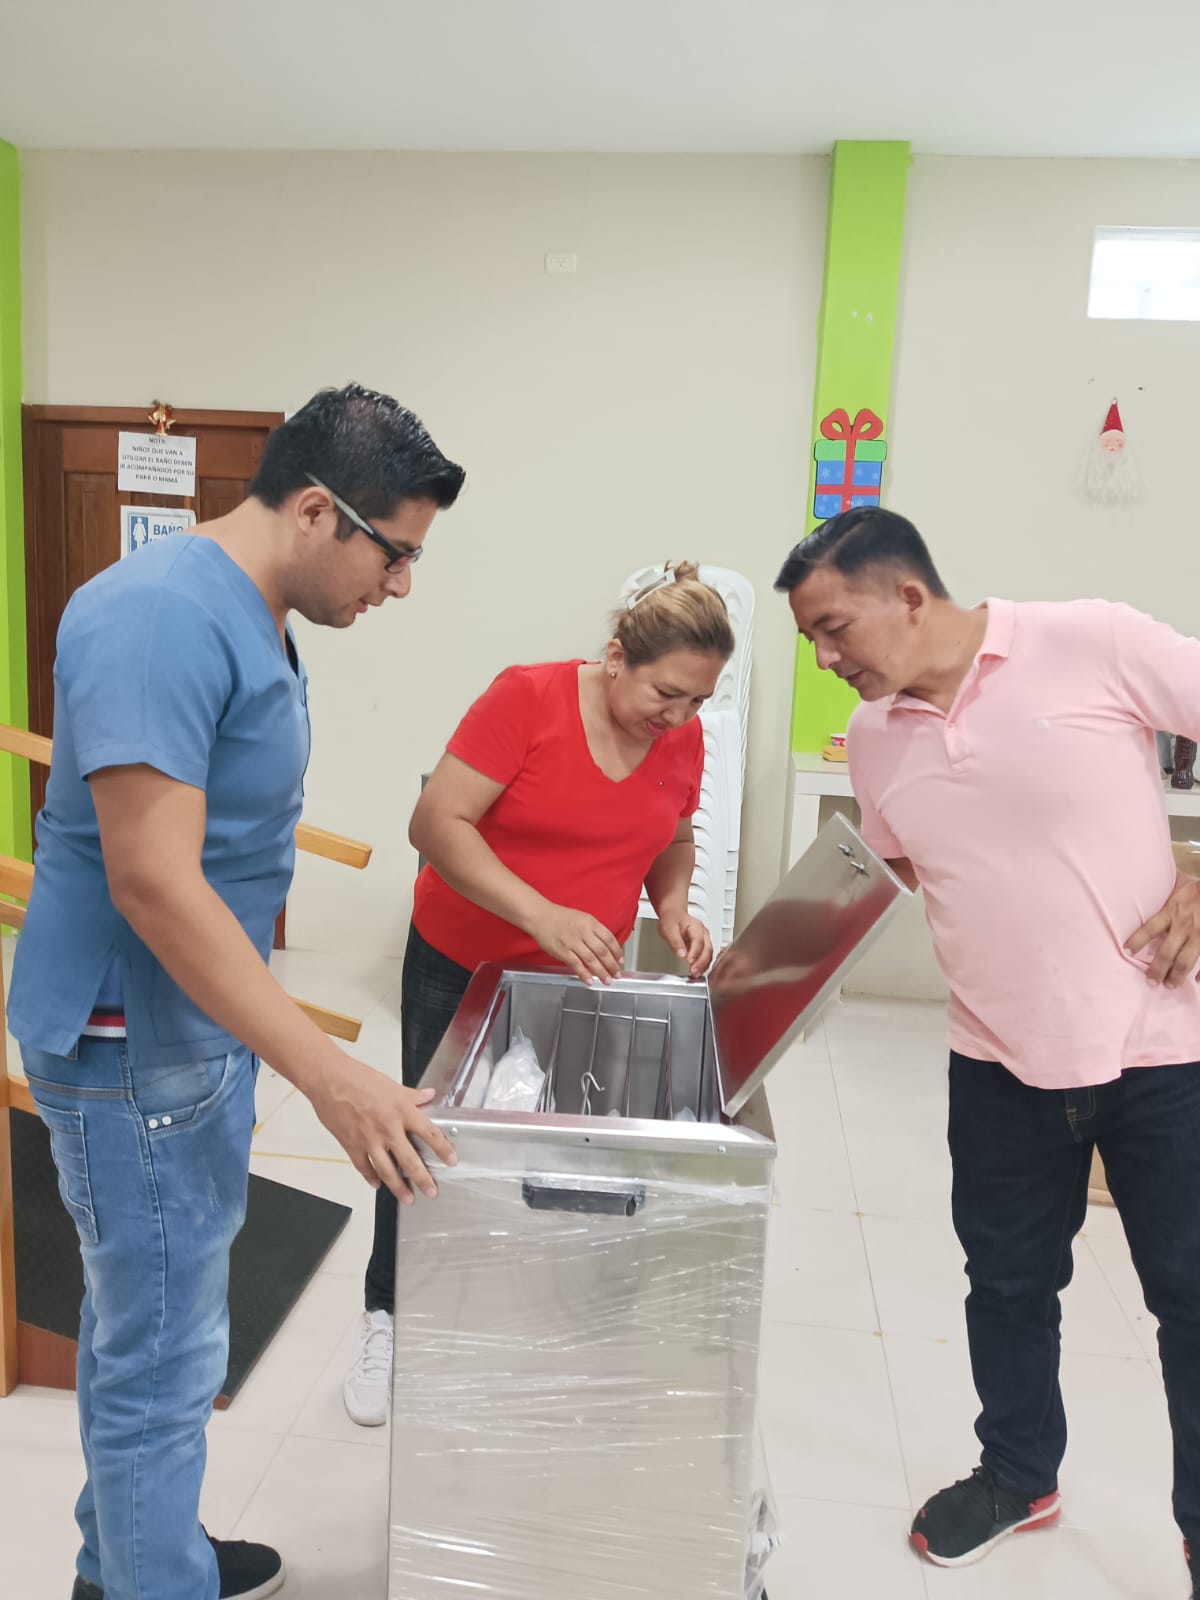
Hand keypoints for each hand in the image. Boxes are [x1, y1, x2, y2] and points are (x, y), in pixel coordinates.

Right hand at [308, 1051, 457, 1201]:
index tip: (451, 1160)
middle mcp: (388, 1128)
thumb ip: (412, 1095)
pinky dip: (371, 1178)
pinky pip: (364, 1167)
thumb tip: (428, 1095)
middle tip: (431, 1191)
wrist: (329, 1080)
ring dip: (399, 1187)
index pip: (429, 1133)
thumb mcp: (392, 1084)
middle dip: (423, 1179)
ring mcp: (369, 1139)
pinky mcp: (351, 1145)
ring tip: (408, 1198)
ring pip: (387, 1170)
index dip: (443, 1149)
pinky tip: (377, 1184)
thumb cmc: (358, 1078)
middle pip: (410, 1160)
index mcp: (402, 1110)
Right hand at [527, 902, 623, 983]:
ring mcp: (572, 942)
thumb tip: (605, 946)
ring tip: (607, 980)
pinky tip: (590, 981)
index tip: (620, 961)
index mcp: (590, 922)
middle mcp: (583, 932)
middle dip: (612, 965)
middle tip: (617, 974)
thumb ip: (594, 931)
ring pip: (591, 960)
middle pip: (602, 951)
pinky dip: (584, 974)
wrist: (540, 916)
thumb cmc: (559, 917)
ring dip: (601, 972)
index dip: (617, 951)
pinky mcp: (562, 951)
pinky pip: (576, 964)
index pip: (609, 938)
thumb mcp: (582, 918)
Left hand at [659, 912, 712, 977]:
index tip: (689, 961)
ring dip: (704, 965)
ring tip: (696, 974)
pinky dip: (703, 965)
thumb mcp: (668, 929)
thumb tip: (681, 954)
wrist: (674, 916)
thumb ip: (675, 942)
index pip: (698, 940)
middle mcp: (703, 933)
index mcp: (695, 926)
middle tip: (693, 971)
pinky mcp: (704, 946)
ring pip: (709, 954)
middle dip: (701, 962)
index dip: (695, 952)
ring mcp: (705, 939)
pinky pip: (707, 956)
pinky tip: (698, 971)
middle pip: (707, 948)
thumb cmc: (671, 920)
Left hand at [1125, 874, 1199, 987]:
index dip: (1137, 940)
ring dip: (1176, 976)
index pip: (1149, 928)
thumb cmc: (1199, 885)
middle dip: (1157, 969)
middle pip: (1166, 952)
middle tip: (1150, 982)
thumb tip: (1144, 872)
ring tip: (1169, 986)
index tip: (1126, 951)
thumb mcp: (1180, 881)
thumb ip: (1166, 885)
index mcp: (1173, 911)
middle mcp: (1184, 926)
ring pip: (1185, 961)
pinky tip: (1198, 982)